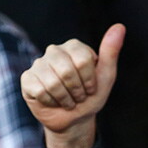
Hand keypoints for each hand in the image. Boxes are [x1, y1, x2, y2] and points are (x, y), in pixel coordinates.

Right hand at [20, 24, 125, 147]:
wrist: (74, 120)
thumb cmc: (89, 98)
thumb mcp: (105, 79)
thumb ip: (110, 53)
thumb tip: (120, 27)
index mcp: (74, 47)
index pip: (83, 60)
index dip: (89, 81)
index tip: (90, 89)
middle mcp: (54, 51)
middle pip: (67, 71)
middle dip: (77, 92)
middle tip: (78, 97)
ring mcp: (39, 64)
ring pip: (53, 83)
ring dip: (65, 99)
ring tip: (68, 101)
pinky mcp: (28, 79)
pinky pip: (40, 91)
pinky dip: (51, 103)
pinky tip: (54, 102)